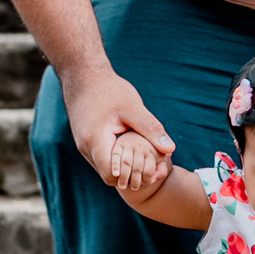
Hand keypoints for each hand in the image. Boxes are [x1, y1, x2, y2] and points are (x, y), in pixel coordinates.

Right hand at [62, 65, 174, 184]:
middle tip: (152, 168)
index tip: (151, 170)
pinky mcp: (86, 142)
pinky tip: (132, 148)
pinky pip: (102, 158)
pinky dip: (117, 158)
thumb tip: (170, 149)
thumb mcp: (133, 107)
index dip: (132, 176)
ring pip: (106, 168)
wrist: (83, 76)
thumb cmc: (109, 89)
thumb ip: (151, 129)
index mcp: (96, 141)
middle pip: (110, 175)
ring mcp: (84, 146)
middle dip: (131, 175)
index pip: (113, 175)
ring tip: (145, 158)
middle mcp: (86, 148)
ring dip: (124, 166)